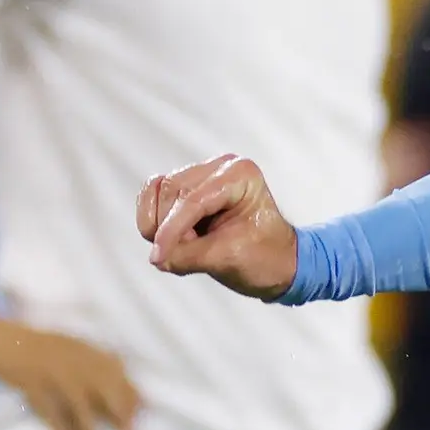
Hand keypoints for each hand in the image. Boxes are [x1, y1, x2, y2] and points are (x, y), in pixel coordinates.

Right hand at [0, 304, 139, 429]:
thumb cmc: (16, 343)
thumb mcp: (54, 345)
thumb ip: (78, 358)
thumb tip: (104, 381)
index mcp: (77, 345)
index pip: (114, 368)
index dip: (129, 390)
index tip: (143, 409)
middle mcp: (70, 356)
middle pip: (105, 387)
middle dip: (121, 410)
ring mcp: (51, 369)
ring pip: (82, 406)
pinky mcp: (31, 382)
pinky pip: (51, 414)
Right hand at [136, 153, 304, 302]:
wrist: (276, 262)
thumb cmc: (265, 257)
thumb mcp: (229, 259)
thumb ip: (189, 256)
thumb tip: (157, 257)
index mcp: (240, 174)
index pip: (194, 199)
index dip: (172, 230)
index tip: (158, 257)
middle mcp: (219, 167)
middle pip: (171, 192)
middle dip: (169, 229)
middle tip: (185, 257)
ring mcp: (201, 174)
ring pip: (157, 192)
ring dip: (160, 226)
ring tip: (186, 249)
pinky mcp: (185, 188)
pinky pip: (153, 196)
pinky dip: (155, 221)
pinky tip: (173, 241)